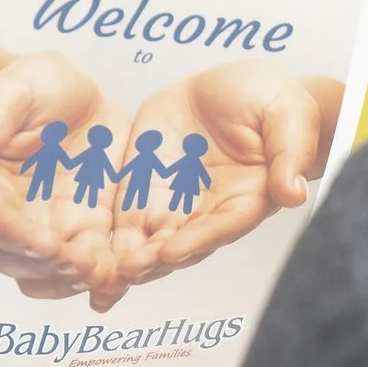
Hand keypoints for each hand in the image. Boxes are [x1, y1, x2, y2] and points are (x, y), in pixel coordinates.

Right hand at [0, 51, 132, 298]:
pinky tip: (123, 276)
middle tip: (82, 262)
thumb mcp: (6, 95)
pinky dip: (104, 276)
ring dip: (73, 280)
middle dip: (49, 267)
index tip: (46, 244)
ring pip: (50, 275)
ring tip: (103, 272)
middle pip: (18, 260)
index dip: (17, 238)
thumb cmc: (29, 86)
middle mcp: (10, 216)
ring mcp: (48, 227)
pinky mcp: (84, 228)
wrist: (67, 90)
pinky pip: (90, 263)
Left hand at [108, 61, 340, 296]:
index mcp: (244, 199)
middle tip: (122, 271)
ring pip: (142, 241)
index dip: (196, 242)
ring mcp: (172, 201)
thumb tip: (294, 192)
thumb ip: (289, 153)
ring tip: (93, 276)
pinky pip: (119, 215)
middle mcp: (205, 211)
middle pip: (176, 245)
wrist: (243, 90)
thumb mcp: (288, 117)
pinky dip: (99, 241)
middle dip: (148, 260)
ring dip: (119, 261)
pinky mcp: (143, 184)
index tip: (172, 252)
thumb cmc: (275, 105)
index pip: (220, 227)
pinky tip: (73, 259)